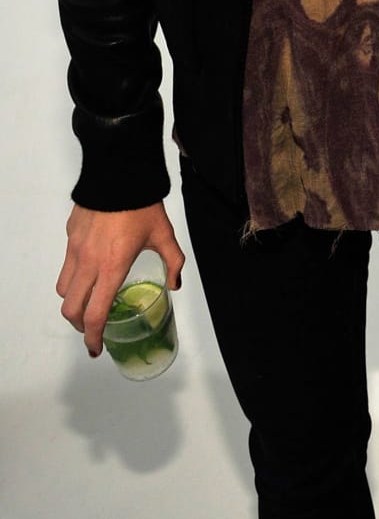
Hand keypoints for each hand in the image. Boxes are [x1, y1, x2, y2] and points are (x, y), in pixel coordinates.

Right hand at [57, 203, 184, 357]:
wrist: (119, 171)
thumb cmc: (143, 205)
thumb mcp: (164, 234)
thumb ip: (173, 261)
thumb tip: (175, 283)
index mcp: (112, 267)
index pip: (95, 314)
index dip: (93, 337)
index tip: (96, 347)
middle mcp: (89, 263)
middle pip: (71, 309)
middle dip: (80, 325)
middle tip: (92, 327)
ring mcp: (75, 249)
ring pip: (64, 288)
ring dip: (73, 301)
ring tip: (89, 300)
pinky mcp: (70, 236)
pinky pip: (66, 264)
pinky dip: (73, 276)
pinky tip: (90, 268)